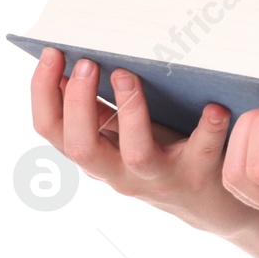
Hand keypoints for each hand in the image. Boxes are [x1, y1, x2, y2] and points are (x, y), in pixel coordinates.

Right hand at [29, 46, 258, 238]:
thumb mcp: (123, 136)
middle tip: (88, 63)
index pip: (52, 130)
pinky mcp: (199, 176)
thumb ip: (98, 110)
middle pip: (82, 148)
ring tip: (128, 74)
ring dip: (130, 111)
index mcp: (96, 157)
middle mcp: (120, 172)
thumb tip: (68, 67)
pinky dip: (209, 129)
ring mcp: (160, 177)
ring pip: (136, 153)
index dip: (43, 92)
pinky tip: (215, 107)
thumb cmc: (163, 156)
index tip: (51, 52)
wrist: (211, 205)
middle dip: (79, 104)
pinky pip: (203, 152)